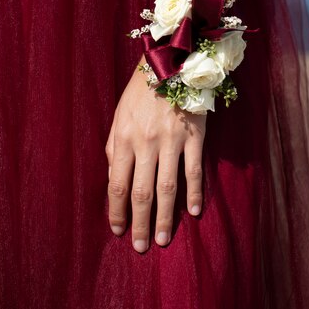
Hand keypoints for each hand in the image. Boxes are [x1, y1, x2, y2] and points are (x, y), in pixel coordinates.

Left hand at [105, 55, 206, 252]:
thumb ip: (114, 147)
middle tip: (141, 247)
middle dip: (139, 223)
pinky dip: (194, 193)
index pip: (117, 184)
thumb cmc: (139, 92)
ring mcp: (171, 140)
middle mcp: (145, 142)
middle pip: (142, 192)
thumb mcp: (118, 115)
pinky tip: (194, 212)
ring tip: (162, 239)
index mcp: (123, 137)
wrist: (169, 62)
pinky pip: (194, 171)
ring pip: (167, 188)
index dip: (116, 211)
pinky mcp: (194, 135)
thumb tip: (114, 177)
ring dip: (165, 217)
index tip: (118, 230)